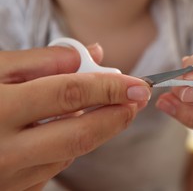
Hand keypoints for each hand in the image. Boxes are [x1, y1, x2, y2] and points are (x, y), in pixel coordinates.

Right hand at [0, 45, 150, 189]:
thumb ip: (43, 60)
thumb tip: (93, 54)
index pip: (67, 94)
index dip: (108, 86)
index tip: (138, 83)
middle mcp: (1, 150)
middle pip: (78, 134)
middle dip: (116, 115)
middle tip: (139, 99)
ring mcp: (6, 176)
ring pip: (70, 152)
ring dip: (97, 128)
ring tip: (110, 106)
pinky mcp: (12, 189)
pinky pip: (53, 166)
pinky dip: (71, 145)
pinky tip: (70, 127)